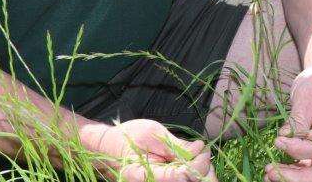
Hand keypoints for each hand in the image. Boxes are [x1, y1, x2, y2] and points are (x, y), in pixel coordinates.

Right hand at [79, 119, 216, 181]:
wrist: (108, 147)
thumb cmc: (126, 137)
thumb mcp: (152, 134)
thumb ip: (176, 145)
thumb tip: (199, 148)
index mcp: (146, 177)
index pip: (183, 177)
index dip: (199, 163)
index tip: (203, 147)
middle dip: (203, 169)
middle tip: (203, 151)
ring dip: (199, 172)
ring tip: (198, 156)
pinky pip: (181, 181)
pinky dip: (191, 173)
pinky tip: (191, 162)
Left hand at [266, 68, 311, 181]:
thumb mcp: (308, 93)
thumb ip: (299, 118)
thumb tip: (285, 140)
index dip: (299, 150)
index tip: (278, 141)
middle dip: (298, 178)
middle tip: (271, 172)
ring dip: (293, 177)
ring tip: (268, 173)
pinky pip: (310, 167)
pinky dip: (293, 171)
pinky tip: (275, 170)